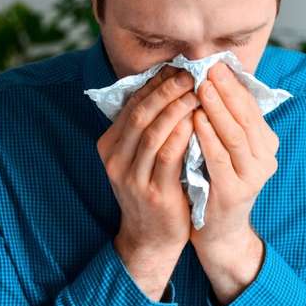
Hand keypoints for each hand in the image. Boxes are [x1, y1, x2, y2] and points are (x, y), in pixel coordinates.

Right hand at [97, 65, 198, 300]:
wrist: (150, 238)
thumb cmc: (150, 190)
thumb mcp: (136, 158)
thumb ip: (145, 128)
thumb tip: (166, 86)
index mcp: (109, 146)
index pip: (131, 105)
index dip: (154, 84)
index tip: (175, 68)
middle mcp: (115, 159)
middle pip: (140, 113)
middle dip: (166, 90)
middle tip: (189, 74)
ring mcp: (132, 177)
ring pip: (153, 131)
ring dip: (176, 107)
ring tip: (197, 91)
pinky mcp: (153, 191)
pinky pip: (168, 155)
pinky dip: (182, 133)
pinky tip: (196, 119)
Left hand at [189, 62, 278, 303]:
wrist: (218, 230)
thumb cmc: (214, 180)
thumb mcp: (224, 147)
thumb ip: (223, 119)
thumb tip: (209, 77)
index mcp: (264, 142)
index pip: (250, 105)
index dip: (233, 83)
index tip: (214, 62)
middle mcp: (265, 158)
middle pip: (245, 116)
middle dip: (226, 89)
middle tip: (208, 68)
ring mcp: (253, 176)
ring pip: (235, 135)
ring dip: (217, 108)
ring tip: (201, 87)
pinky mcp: (235, 192)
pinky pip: (220, 159)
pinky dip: (208, 137)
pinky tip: (195, 120)